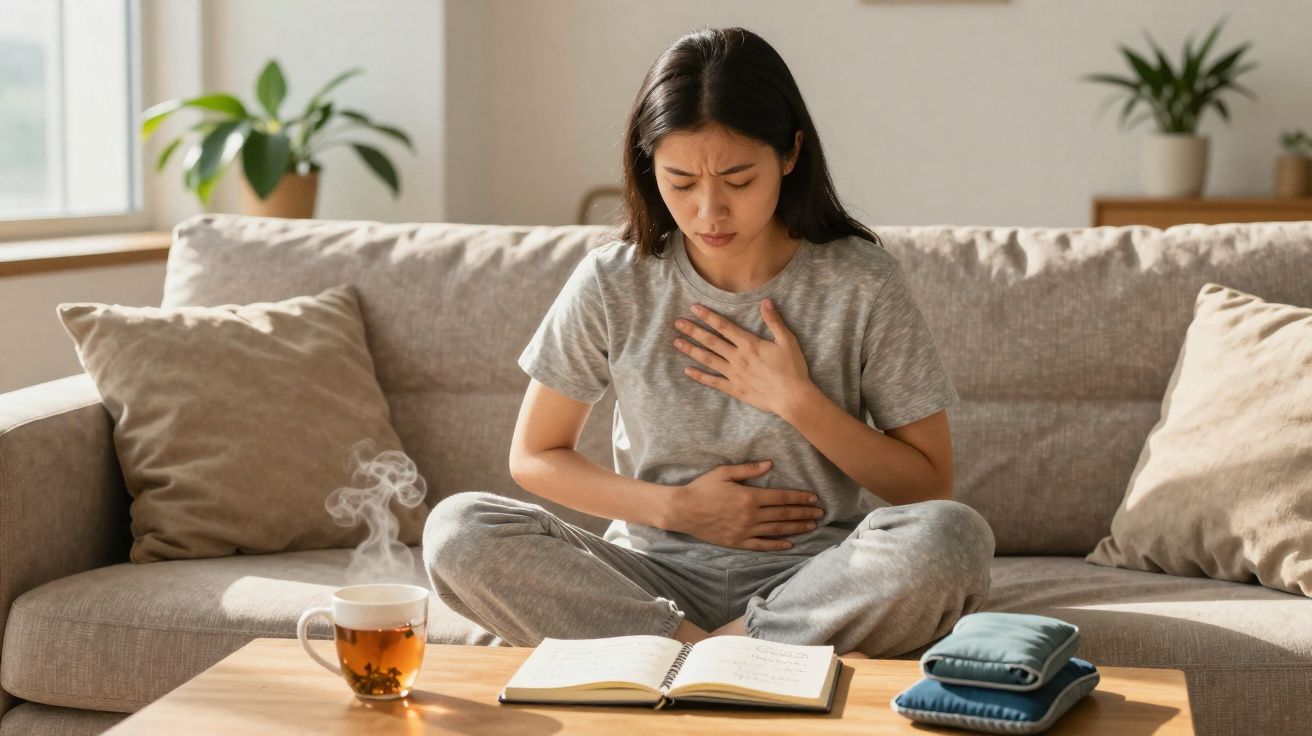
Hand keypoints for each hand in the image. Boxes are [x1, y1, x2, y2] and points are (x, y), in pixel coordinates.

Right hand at [665, 460, 825, 551]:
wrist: (682, 510)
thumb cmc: (702, 488)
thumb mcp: (724, 473)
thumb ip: (748, 469)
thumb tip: (770, 464)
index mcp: (750, 497)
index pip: (782, 498)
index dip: (800, 498)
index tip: (814, 498)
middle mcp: (751, 515)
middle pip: (784, 515)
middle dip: (804, 513)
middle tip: (821, 513)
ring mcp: (745, 531)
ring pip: (777, 530)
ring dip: (797, 528)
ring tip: (812, 526)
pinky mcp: (738, 542)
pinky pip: (762, 545)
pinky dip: (777, 545)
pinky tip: (790, 544)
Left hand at [672, 299, 814, 416]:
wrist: (792, 397)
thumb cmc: (792, 368)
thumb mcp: (787, 341)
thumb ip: (774, 321)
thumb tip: (765, 301)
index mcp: (749, 344)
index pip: (724, 326)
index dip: (708, 316)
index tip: (694, 308)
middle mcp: (738, 357)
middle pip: (711, 341)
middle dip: (693, 331)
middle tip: (678, 323)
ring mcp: (734, 374)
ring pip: (708, 359)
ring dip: (691, 350)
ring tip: (677, 342)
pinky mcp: (735, 389)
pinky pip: (713, 382)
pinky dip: (699, 376)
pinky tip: (687, 371)